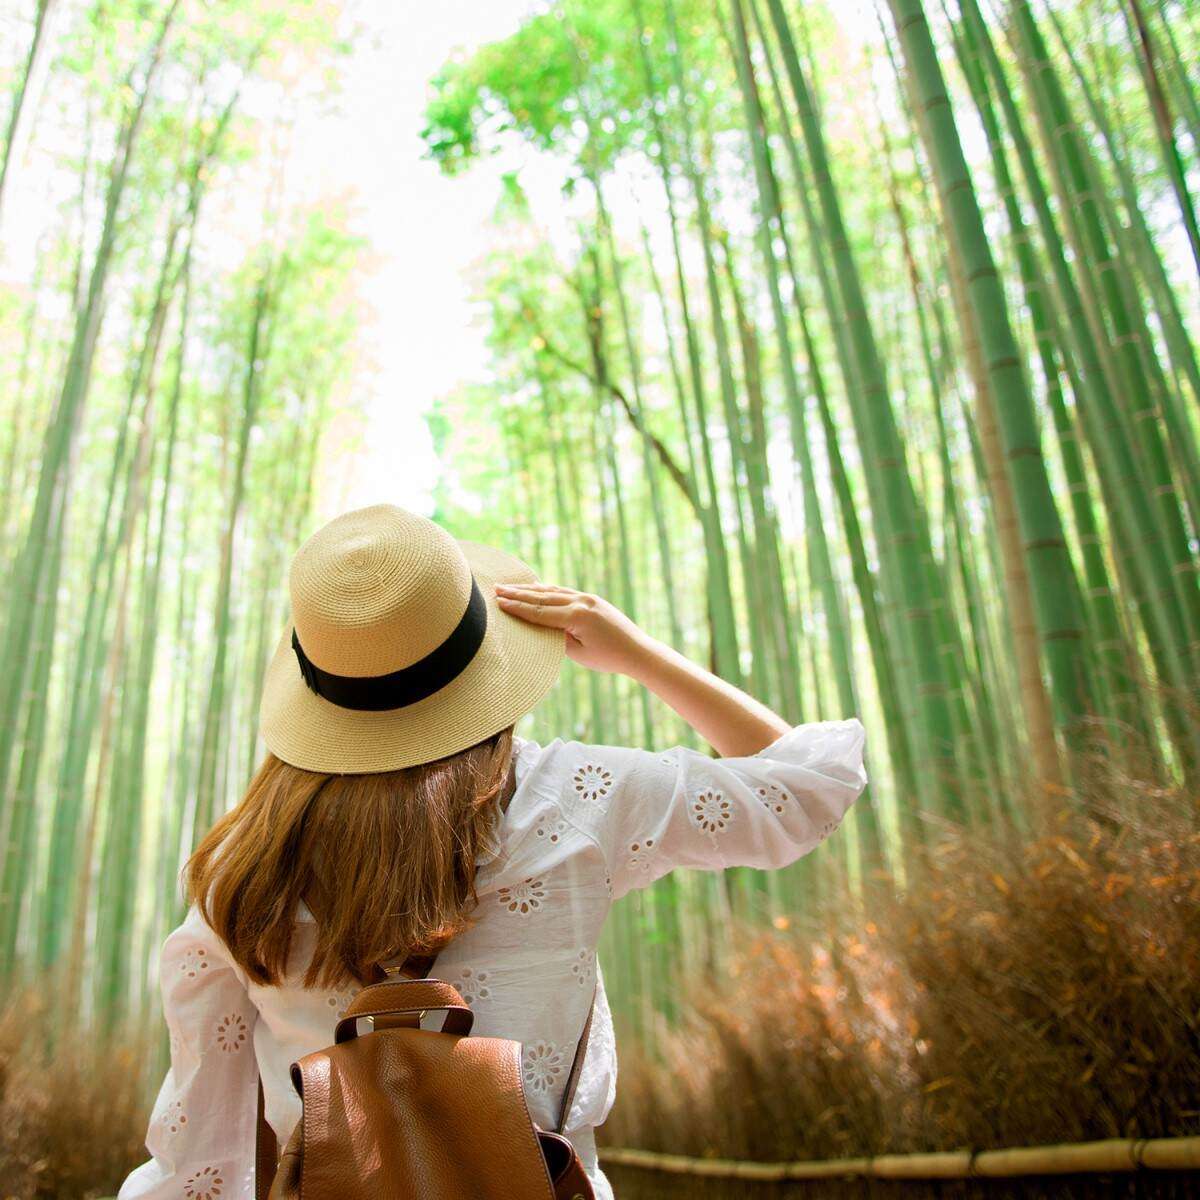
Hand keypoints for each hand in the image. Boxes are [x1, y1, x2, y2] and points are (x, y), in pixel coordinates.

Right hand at [493, 582, 651, 676]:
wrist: (638, 650)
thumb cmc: (609, 658)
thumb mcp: (579, 653)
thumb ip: (558, 638)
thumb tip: (540, 626)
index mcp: (577, 617)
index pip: (540, 612)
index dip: (517, 608)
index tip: (498, 603)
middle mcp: (581, 602)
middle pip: (543, 597)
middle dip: (518, 593)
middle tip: (496, 589)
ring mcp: (587, 598)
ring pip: (552, 591)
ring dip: (529, 589)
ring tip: (509, 586)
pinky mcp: (591, 599)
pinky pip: (563, 591)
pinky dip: (546, 589)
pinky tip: (535, 588)